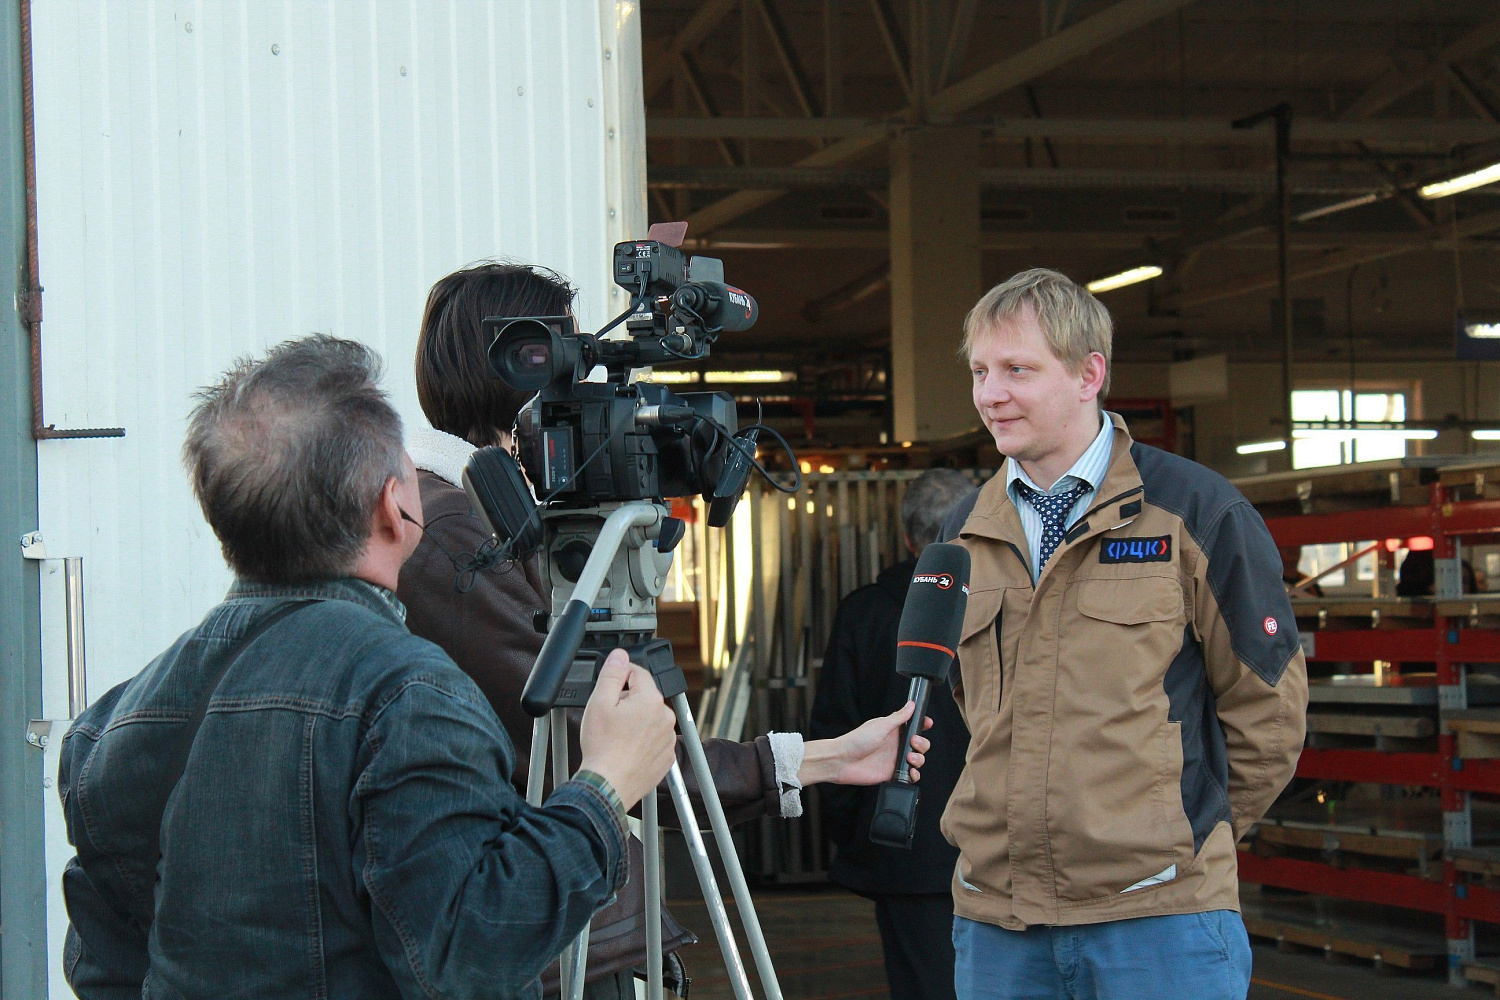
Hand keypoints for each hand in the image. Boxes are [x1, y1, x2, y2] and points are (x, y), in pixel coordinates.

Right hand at [578, 650, 676, 809]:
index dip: (620, 676)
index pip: (638, 673)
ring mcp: (668, 739)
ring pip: (650, 719)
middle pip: (644, 697)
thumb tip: (620, 656)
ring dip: (636, 722)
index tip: (609, 687)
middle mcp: (665, 717)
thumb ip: (612, 674)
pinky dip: (642, 741)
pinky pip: (654, 740)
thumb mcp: (599, 702)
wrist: (607, 786)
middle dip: (627, 702)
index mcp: (651, 700)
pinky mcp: (667, 757)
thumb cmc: (602, 748)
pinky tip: (626, 749)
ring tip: (616, 737)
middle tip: (609, 717)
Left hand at [799, 702, 932, 786]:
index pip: (912, 726)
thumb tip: (911, 704)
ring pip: (917, 759)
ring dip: (919, 759)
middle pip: (919, 744)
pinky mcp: (892, 773)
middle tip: (914, 743)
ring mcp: (894, 759)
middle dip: (923, 744)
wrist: (842, 761)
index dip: (922, 724)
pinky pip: (909, 776)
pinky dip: (914, 775)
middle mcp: (895, 744)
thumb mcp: (880, 726)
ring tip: (909, 758)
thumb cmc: (857, 740)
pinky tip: (910, 771)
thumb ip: (899, 717)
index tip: (927, 723)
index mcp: (893, 730)